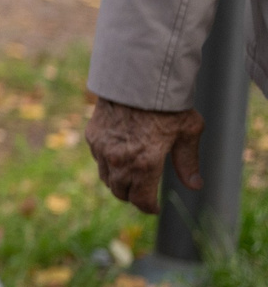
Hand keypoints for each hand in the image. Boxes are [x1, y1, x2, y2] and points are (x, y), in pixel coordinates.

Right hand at [87, 96, 205, 214]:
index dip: (149, 208)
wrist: (137, 78)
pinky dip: (108, 164)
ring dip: (118, 182)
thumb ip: (188, 162)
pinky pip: (98, 160)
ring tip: (131, 177)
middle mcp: (120, 161)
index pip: (141, 200)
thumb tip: (194, 185)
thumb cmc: (167, 104)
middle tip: (144, 193)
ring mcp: (102, 149)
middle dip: (133, 196)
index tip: (154, 208)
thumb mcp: (188, 132)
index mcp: (145, 164)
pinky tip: (119, 156)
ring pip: (107, 178)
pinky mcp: (93, 137)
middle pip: (121, 193)